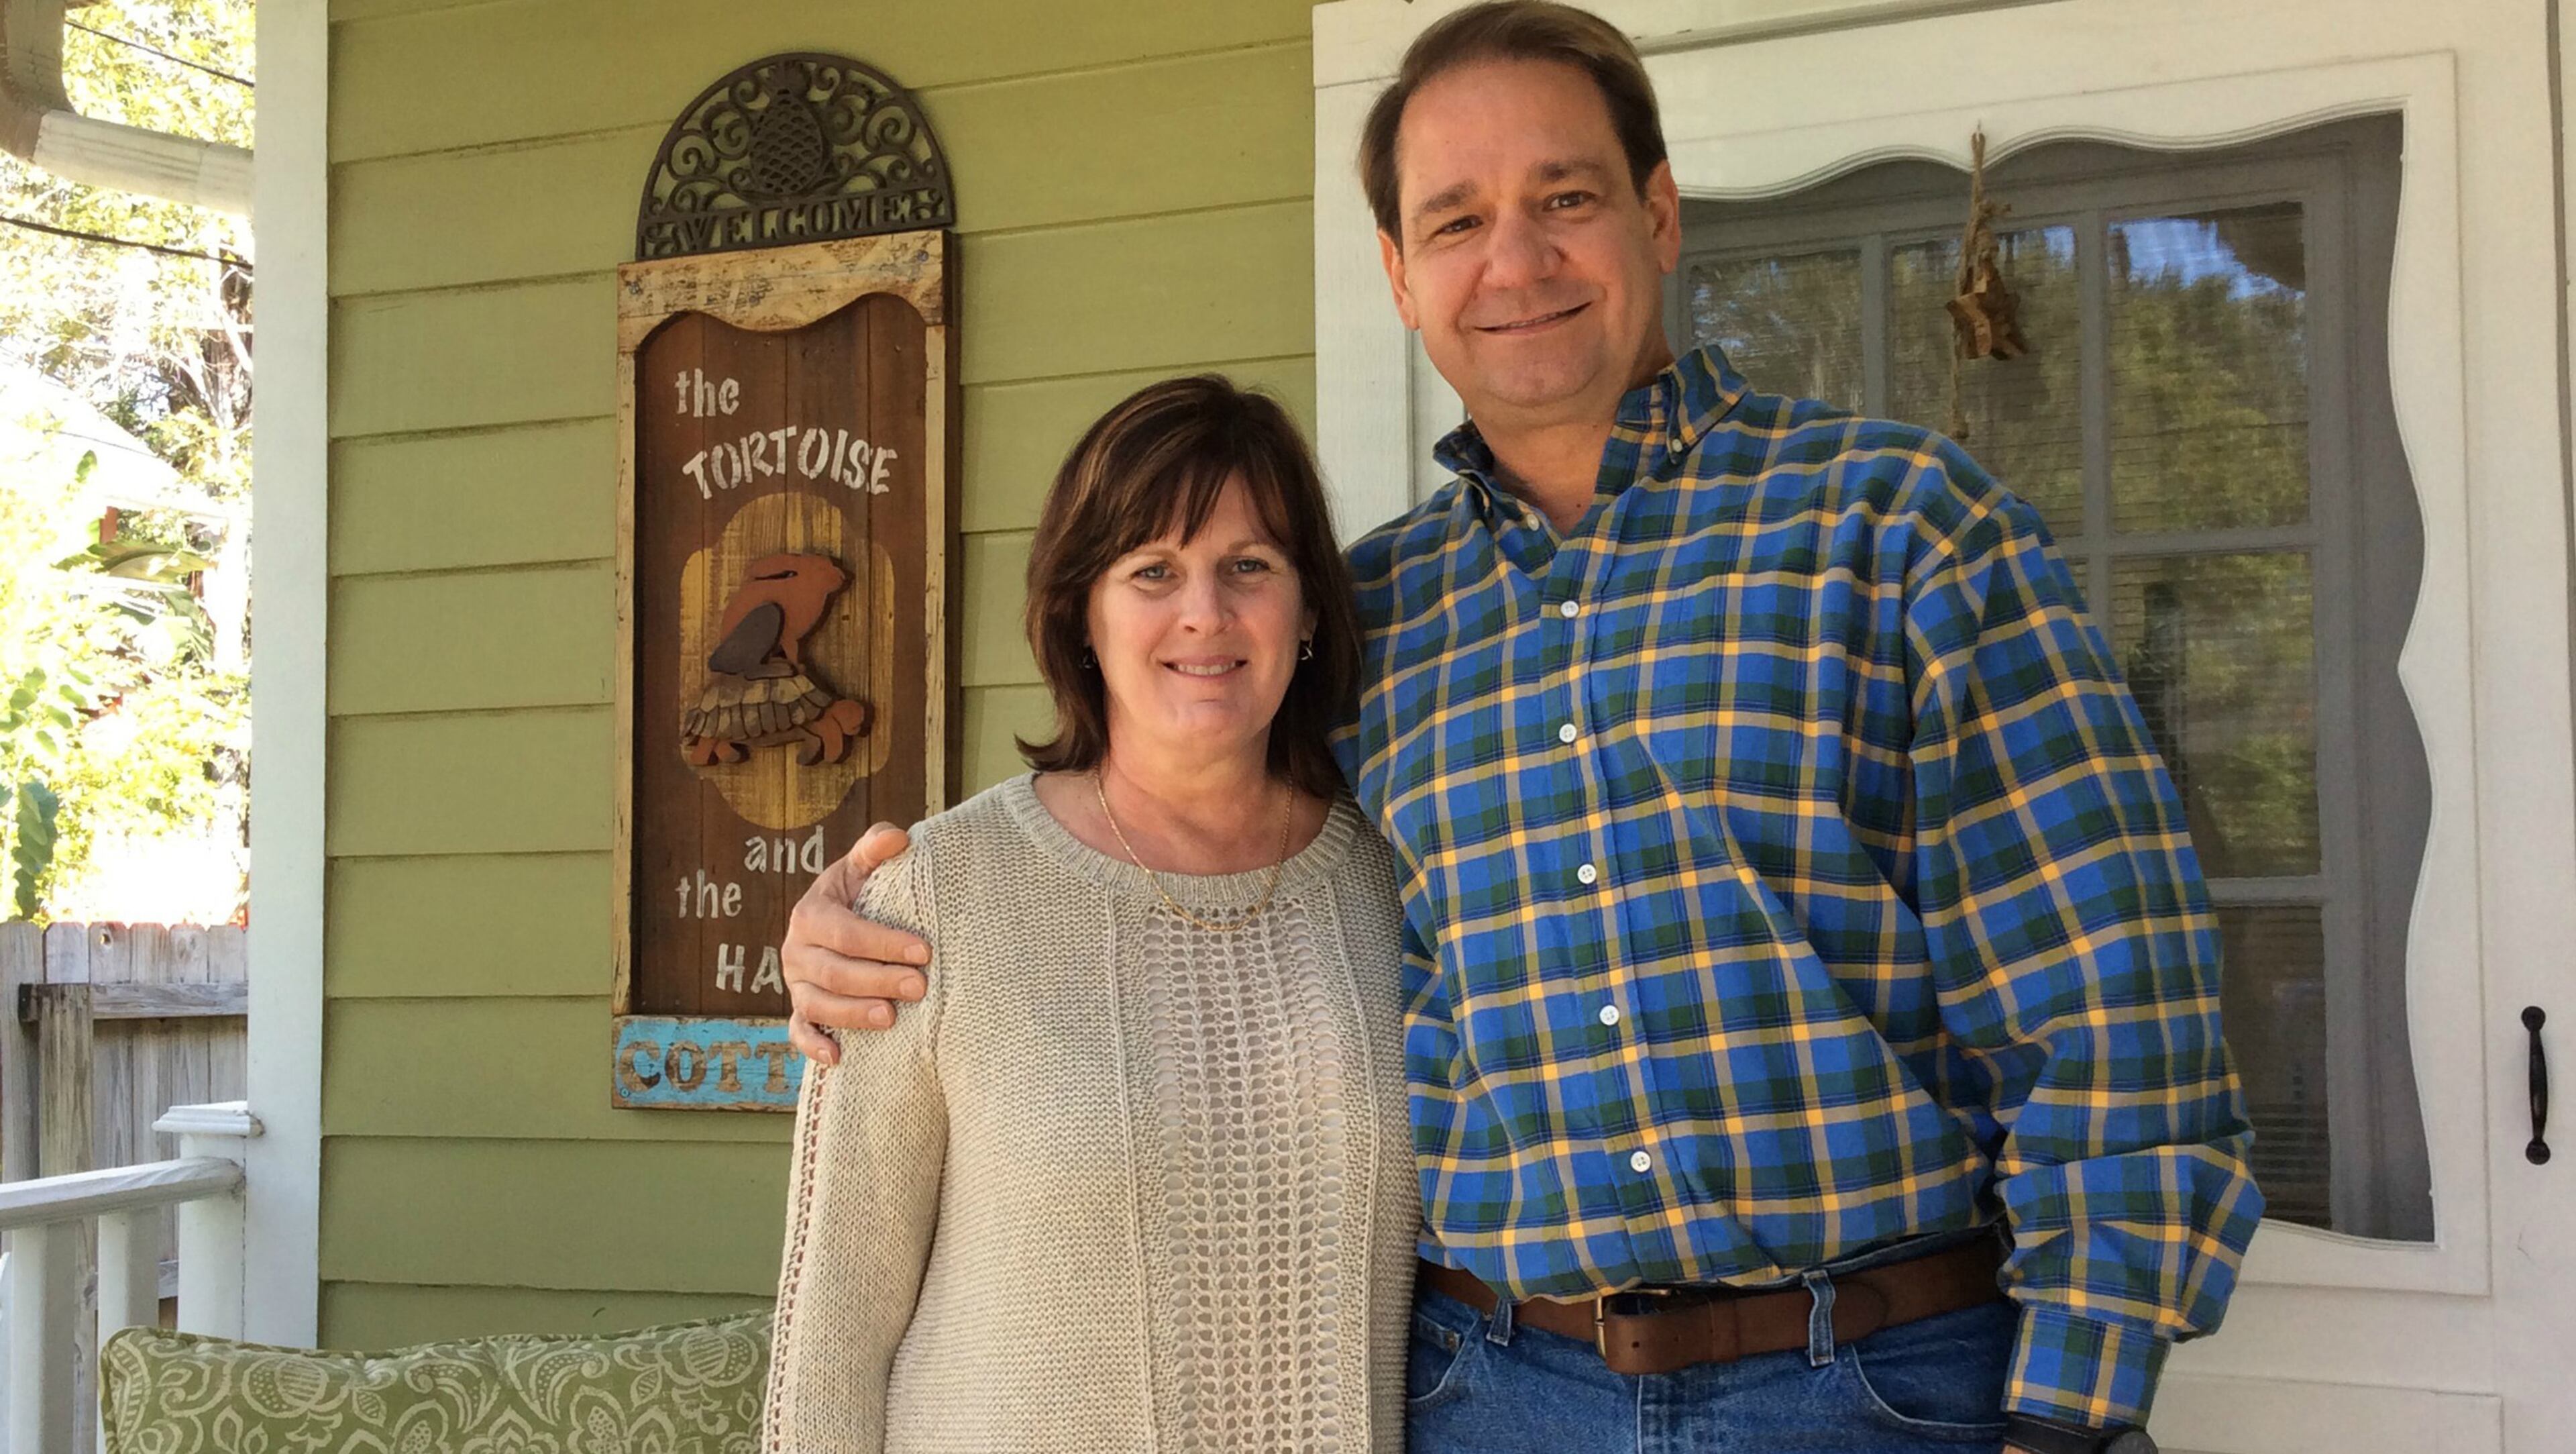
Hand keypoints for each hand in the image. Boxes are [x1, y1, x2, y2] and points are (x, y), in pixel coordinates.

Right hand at [782, 822, 929, 1065]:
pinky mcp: (801, 1011)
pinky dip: (813, 1047)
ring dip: (853, 1015)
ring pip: (818, 1006)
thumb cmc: (859, 892)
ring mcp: (797, 985)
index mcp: (811, 915)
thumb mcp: (863, 867)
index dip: (883, 943)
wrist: (839, 919)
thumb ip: (876, 848)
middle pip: (835, 973)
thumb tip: (899, 837)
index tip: (924, 951)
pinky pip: (798, 1033)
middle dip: (878, 980)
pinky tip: (838, 1058)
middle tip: (920, 986)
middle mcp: (797, 952)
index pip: (846, 932)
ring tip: (891, 1017)